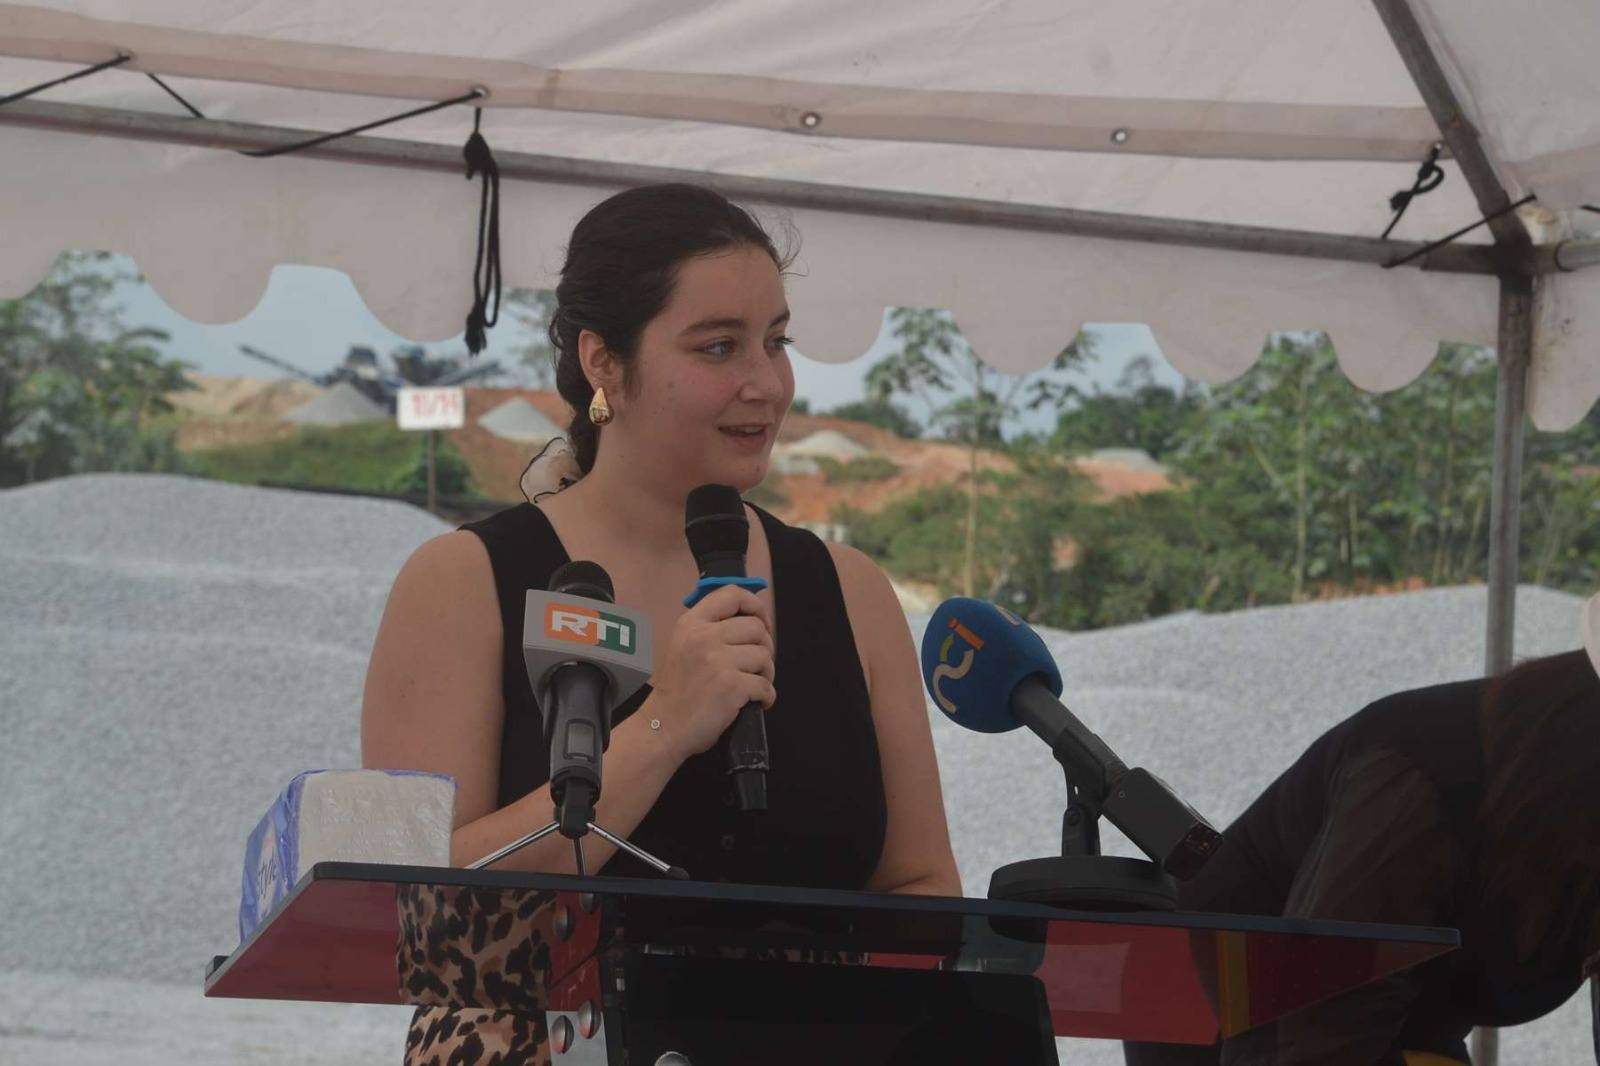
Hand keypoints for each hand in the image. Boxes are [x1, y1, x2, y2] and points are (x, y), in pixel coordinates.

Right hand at [646, 585, 775, 764]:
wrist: (663, 727)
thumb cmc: (677, 691)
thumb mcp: (683, 646)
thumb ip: (710, 628)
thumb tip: (753, 619)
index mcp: (692, 624)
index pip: (732, 594)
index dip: (755, 606)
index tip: (760, 623)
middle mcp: (704, 637)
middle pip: (756, 627)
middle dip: (765, 647)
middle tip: (757, 665)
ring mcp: (718, 661)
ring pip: (765, 656)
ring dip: (766, 674)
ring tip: (753, 685)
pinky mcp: (731, 686)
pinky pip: (766, 685)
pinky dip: (766, 697)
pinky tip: (755, 702)